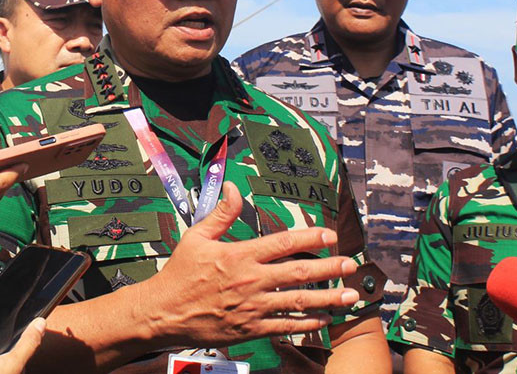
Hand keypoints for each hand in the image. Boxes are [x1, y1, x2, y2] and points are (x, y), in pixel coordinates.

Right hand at [140, 182, 358, 347]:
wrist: (164, 313)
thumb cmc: (179, 273)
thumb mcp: (196, 237)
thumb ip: (221, 214)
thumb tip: (234, 188)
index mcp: (239, 256)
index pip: (282, 243)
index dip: (309, 237)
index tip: (329, 235)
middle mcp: (251, 281)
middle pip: (299, 272)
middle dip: (329, 268)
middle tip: (351, 265)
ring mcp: (253, 307)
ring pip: (298, 301)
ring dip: (328, 298)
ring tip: (350, 296)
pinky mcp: (251, 329)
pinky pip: (285, 326)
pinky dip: (307, 323)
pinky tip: (324, 319)